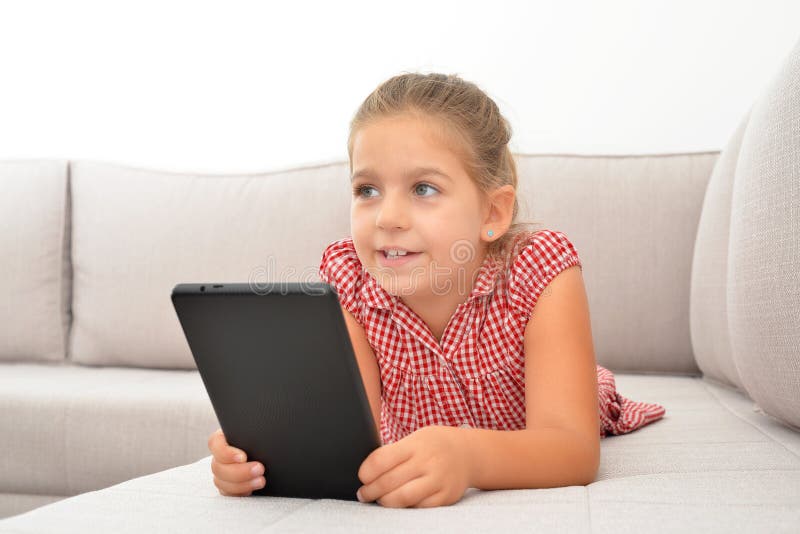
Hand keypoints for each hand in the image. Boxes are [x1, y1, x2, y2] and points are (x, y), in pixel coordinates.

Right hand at [208, 428, 265, 495]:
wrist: (273, 454)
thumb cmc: (264, 438)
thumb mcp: (258, 432)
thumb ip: (254, 432)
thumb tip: (263, 431)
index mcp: (223, 438)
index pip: (215, 443)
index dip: (226, 453)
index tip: (243, 457)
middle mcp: (219, 456)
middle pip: (218, 467)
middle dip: (240, 471)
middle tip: (259, 468)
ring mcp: (222, 472)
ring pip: (222, 482)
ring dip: (242, 484)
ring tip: (261, 480)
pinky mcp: (228, 486)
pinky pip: (228, 493)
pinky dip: (240, 493)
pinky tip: (253, 489)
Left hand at [356, 425, 471, 507]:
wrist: (468, 453)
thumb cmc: (433, 445)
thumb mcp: (415, 438)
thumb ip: (395, 452)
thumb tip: (367, 471)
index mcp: (415, 444)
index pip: (382, 459)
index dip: (366, 472)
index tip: (362, 477)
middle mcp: (428, 461)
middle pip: (389, 481)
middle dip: (371, 491)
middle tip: (363, 494)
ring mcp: (438, 480)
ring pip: (403, 498)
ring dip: (385, 502)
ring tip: (379, 500)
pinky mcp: (446, 496)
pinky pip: (419, 508)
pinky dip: (405, 508)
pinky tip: (399, 503)